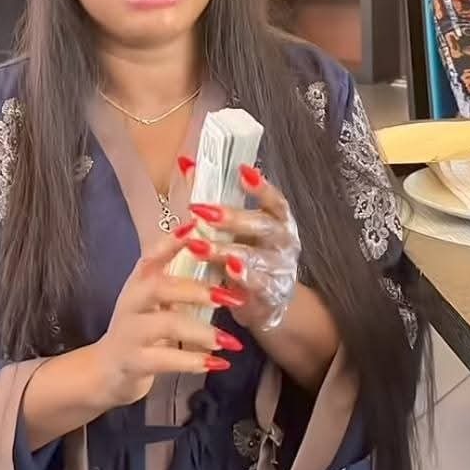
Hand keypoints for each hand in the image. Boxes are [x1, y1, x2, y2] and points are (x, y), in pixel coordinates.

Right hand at [91, 223, 245, 407]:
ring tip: (231, 340)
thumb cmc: (140, 329)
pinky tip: (220, 363)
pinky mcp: (134, 362)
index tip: (196, 228)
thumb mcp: (153, 301)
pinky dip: (194, 361)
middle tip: (230, 297)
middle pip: (159, 287)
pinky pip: (165, 360)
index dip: (172, 241)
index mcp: (139, 282)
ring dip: (202, 331)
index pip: (152, 255)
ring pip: (166, 325)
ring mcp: (130, 333)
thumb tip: (222, 259)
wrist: (106, 371)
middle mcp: (131, 303)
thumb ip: (178, 282)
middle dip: (197, 290)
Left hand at [186, 164, 300, 331]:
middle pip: (264, 225)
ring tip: (199, 247)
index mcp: (279, 221)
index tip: (241, 171)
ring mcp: (281, 270)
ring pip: (256, 257)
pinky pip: (259, 286)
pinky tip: (226, 272)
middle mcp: (284, 242)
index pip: (275, 200)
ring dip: (226, 251)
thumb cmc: (247, 256)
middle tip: (202, 211)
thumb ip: (213, 198)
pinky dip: (244, 279)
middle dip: (233, 218)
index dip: (261, 186)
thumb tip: (186, 165)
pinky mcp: (272, 295)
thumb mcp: (234, 229)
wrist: (269, 304)